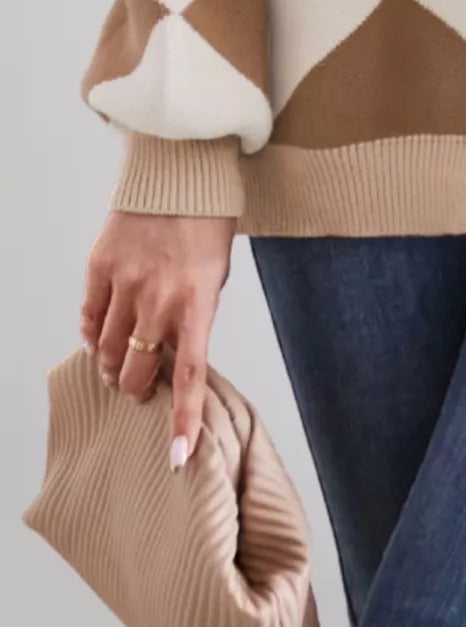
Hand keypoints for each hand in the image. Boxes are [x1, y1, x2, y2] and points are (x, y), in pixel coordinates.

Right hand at [80, 210, 235, 469]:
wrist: (183, 170)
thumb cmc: (209, 221)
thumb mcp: (216, 272)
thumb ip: (195, 314)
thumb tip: (173, 354)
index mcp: (198, 301)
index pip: (190, 374)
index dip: (183, 419)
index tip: (179, 456)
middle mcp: (159, 298)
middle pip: (137, 371)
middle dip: (136, 389)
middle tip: (138, 388)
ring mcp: (126, 282)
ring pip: (108, 350)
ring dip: (113, 367)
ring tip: (119, 366)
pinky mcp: (101, 265)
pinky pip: (89, 317)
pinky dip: (93, 335)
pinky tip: (101, 336)